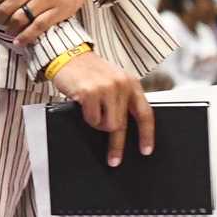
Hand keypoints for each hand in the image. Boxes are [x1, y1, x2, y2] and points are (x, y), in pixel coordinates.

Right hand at [51, 52, 154, 166]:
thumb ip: (122, 100)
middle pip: (123, 125)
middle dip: (117, 145)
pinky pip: (92, 119)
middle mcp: (121, 85)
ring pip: (108, 125)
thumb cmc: (90, 72)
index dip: (147, 135)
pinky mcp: (90, 92)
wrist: (69, 56)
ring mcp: (106, 88)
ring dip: (98, 125)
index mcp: (131, 83)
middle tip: (114, 160)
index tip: (146, 150)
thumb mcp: (113, 82)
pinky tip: (83, 105)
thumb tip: (125, 127)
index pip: (145, 113)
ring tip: (92, 112)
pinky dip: (87, 118)